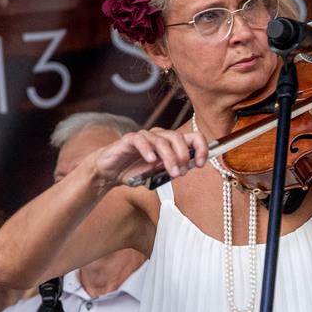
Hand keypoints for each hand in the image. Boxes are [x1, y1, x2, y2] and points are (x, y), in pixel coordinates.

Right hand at [86, 127, 208, 191]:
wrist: (111, 172)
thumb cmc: (135, 171)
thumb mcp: (158, 174)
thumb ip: (171, 170)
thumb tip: (185, 169)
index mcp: (170, 143)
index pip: (192, 137)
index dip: (200, 148)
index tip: (200, 164)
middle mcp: (159, 136)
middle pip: (178, 137)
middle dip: (183, 156)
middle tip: (181, 172)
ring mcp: (145, 137)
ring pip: (162, 140)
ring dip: (170, 157)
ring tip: (172, 172)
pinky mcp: (130, 139)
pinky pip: (141, 140)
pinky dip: (148, 150)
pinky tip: (151, 161)